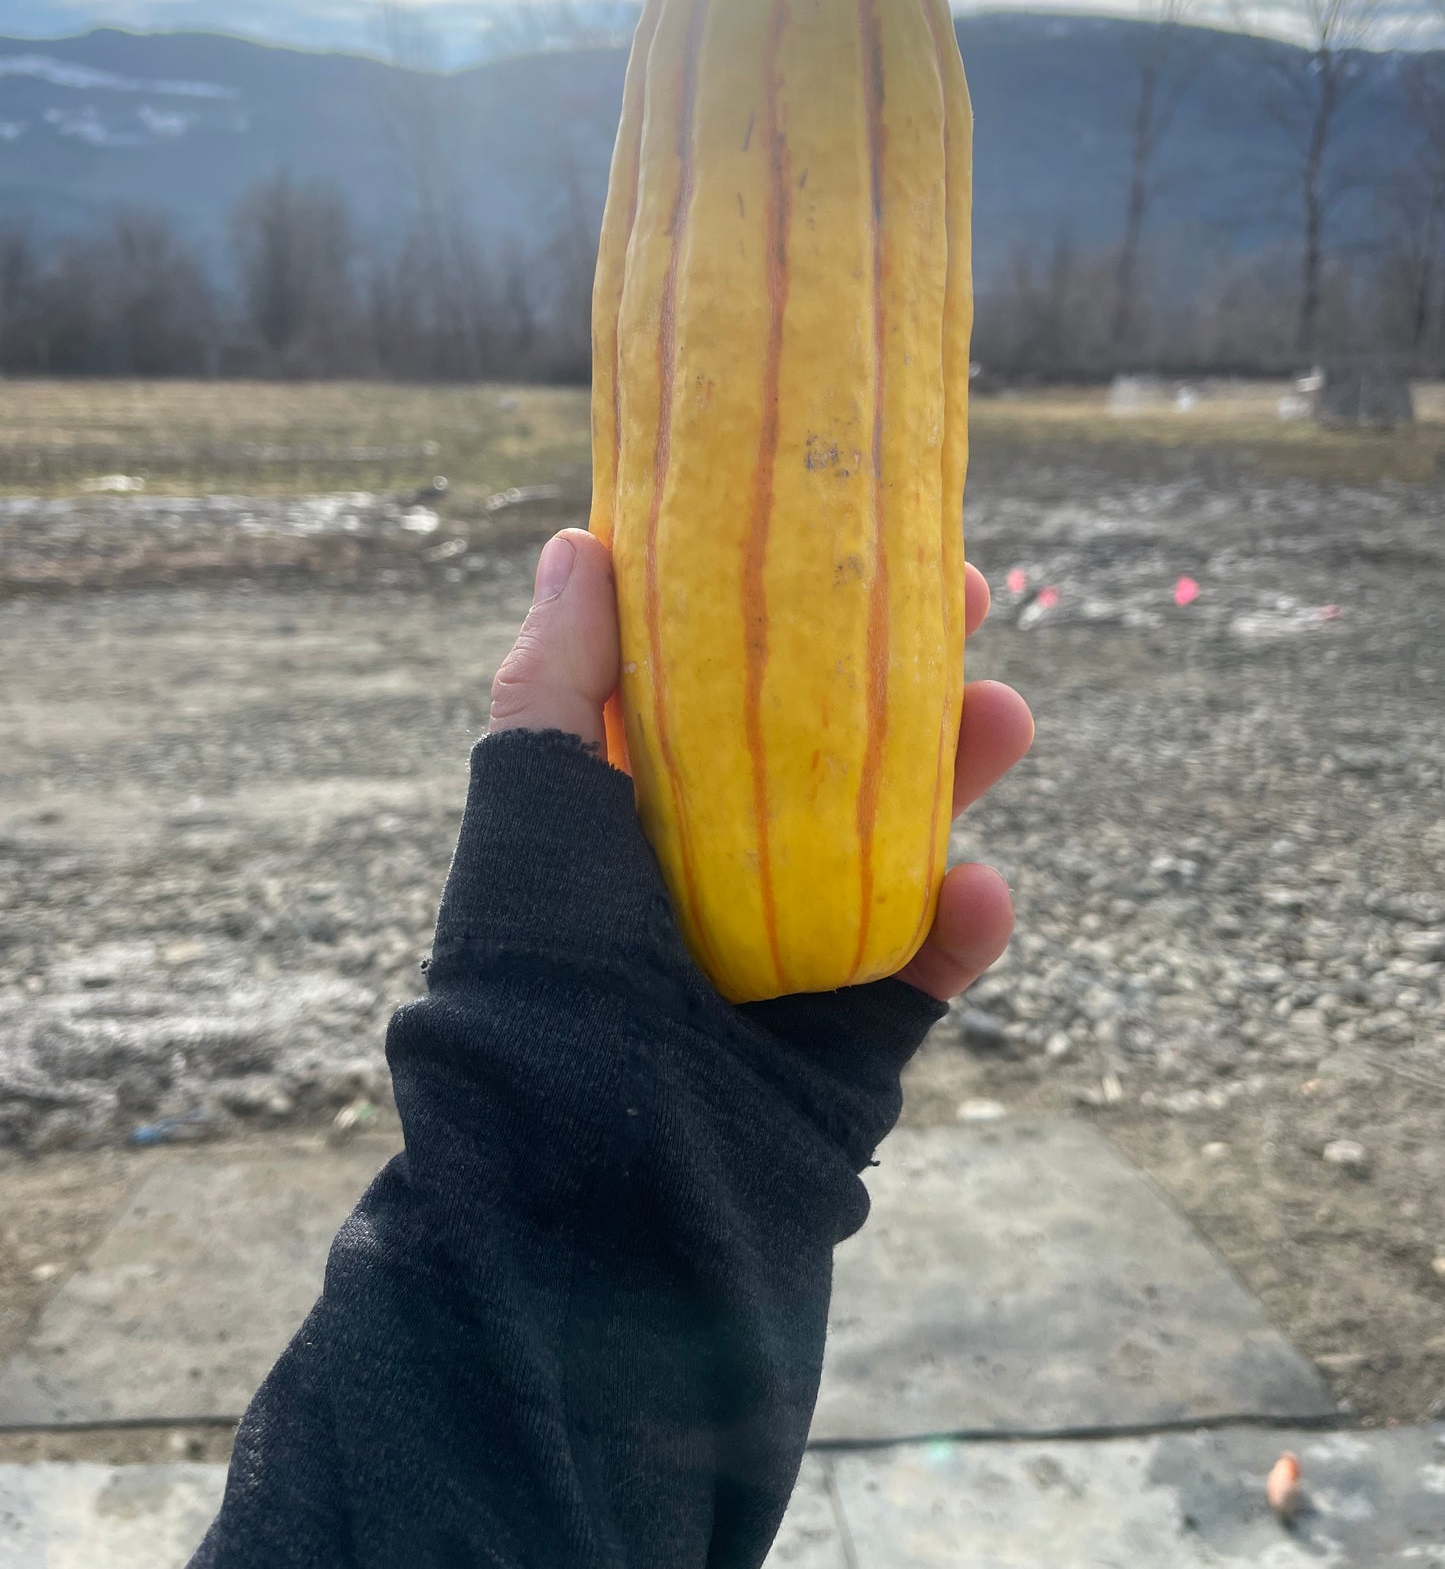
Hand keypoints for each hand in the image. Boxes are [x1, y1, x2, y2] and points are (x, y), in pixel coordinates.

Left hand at [489, 529, 1033, 1004]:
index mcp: (641, 816)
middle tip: (965, 598)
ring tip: (1005, 715)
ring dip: (958, 778)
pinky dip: (960, 933)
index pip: (726, 690)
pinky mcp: (850, 1040)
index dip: (788, 615)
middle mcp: (721, 877)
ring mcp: (793, 958)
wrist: (582, 1183)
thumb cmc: (538, 966)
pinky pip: (923, 972)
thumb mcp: (530, 802)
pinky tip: (981, 890)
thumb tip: (578, 545)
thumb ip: (556, 679)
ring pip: (899, 845)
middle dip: (902, 674)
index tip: (844, 540)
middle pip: (833, 752)